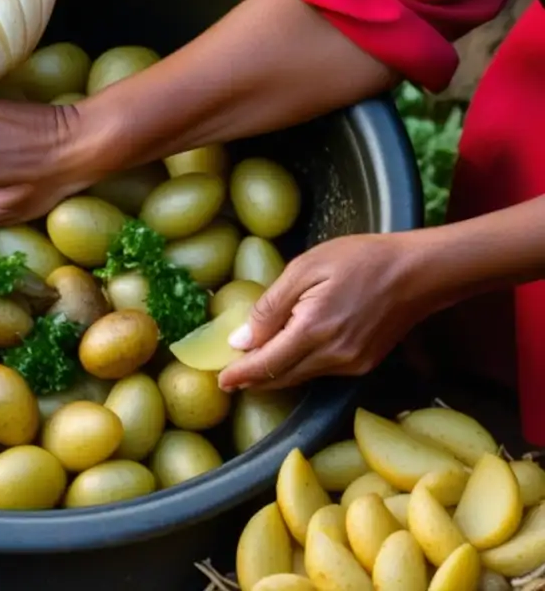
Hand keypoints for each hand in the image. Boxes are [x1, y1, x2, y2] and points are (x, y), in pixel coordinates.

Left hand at [218, 233, 434, 390]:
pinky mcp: (364, 364)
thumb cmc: (360, 259)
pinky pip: (321, 371)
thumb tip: (240, 340)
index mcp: (313, 329)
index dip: (240, 375)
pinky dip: (300, 367)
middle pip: (281, 377)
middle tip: (230, 377)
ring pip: (301, 377)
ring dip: (275, 373)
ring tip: (252, 365)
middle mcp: (333, 355)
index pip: (266, 364)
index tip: (221, 381)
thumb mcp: (305, 268)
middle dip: (253, 379)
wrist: (419, 271)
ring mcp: (351, 364)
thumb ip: (270, 306)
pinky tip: (289, 354)